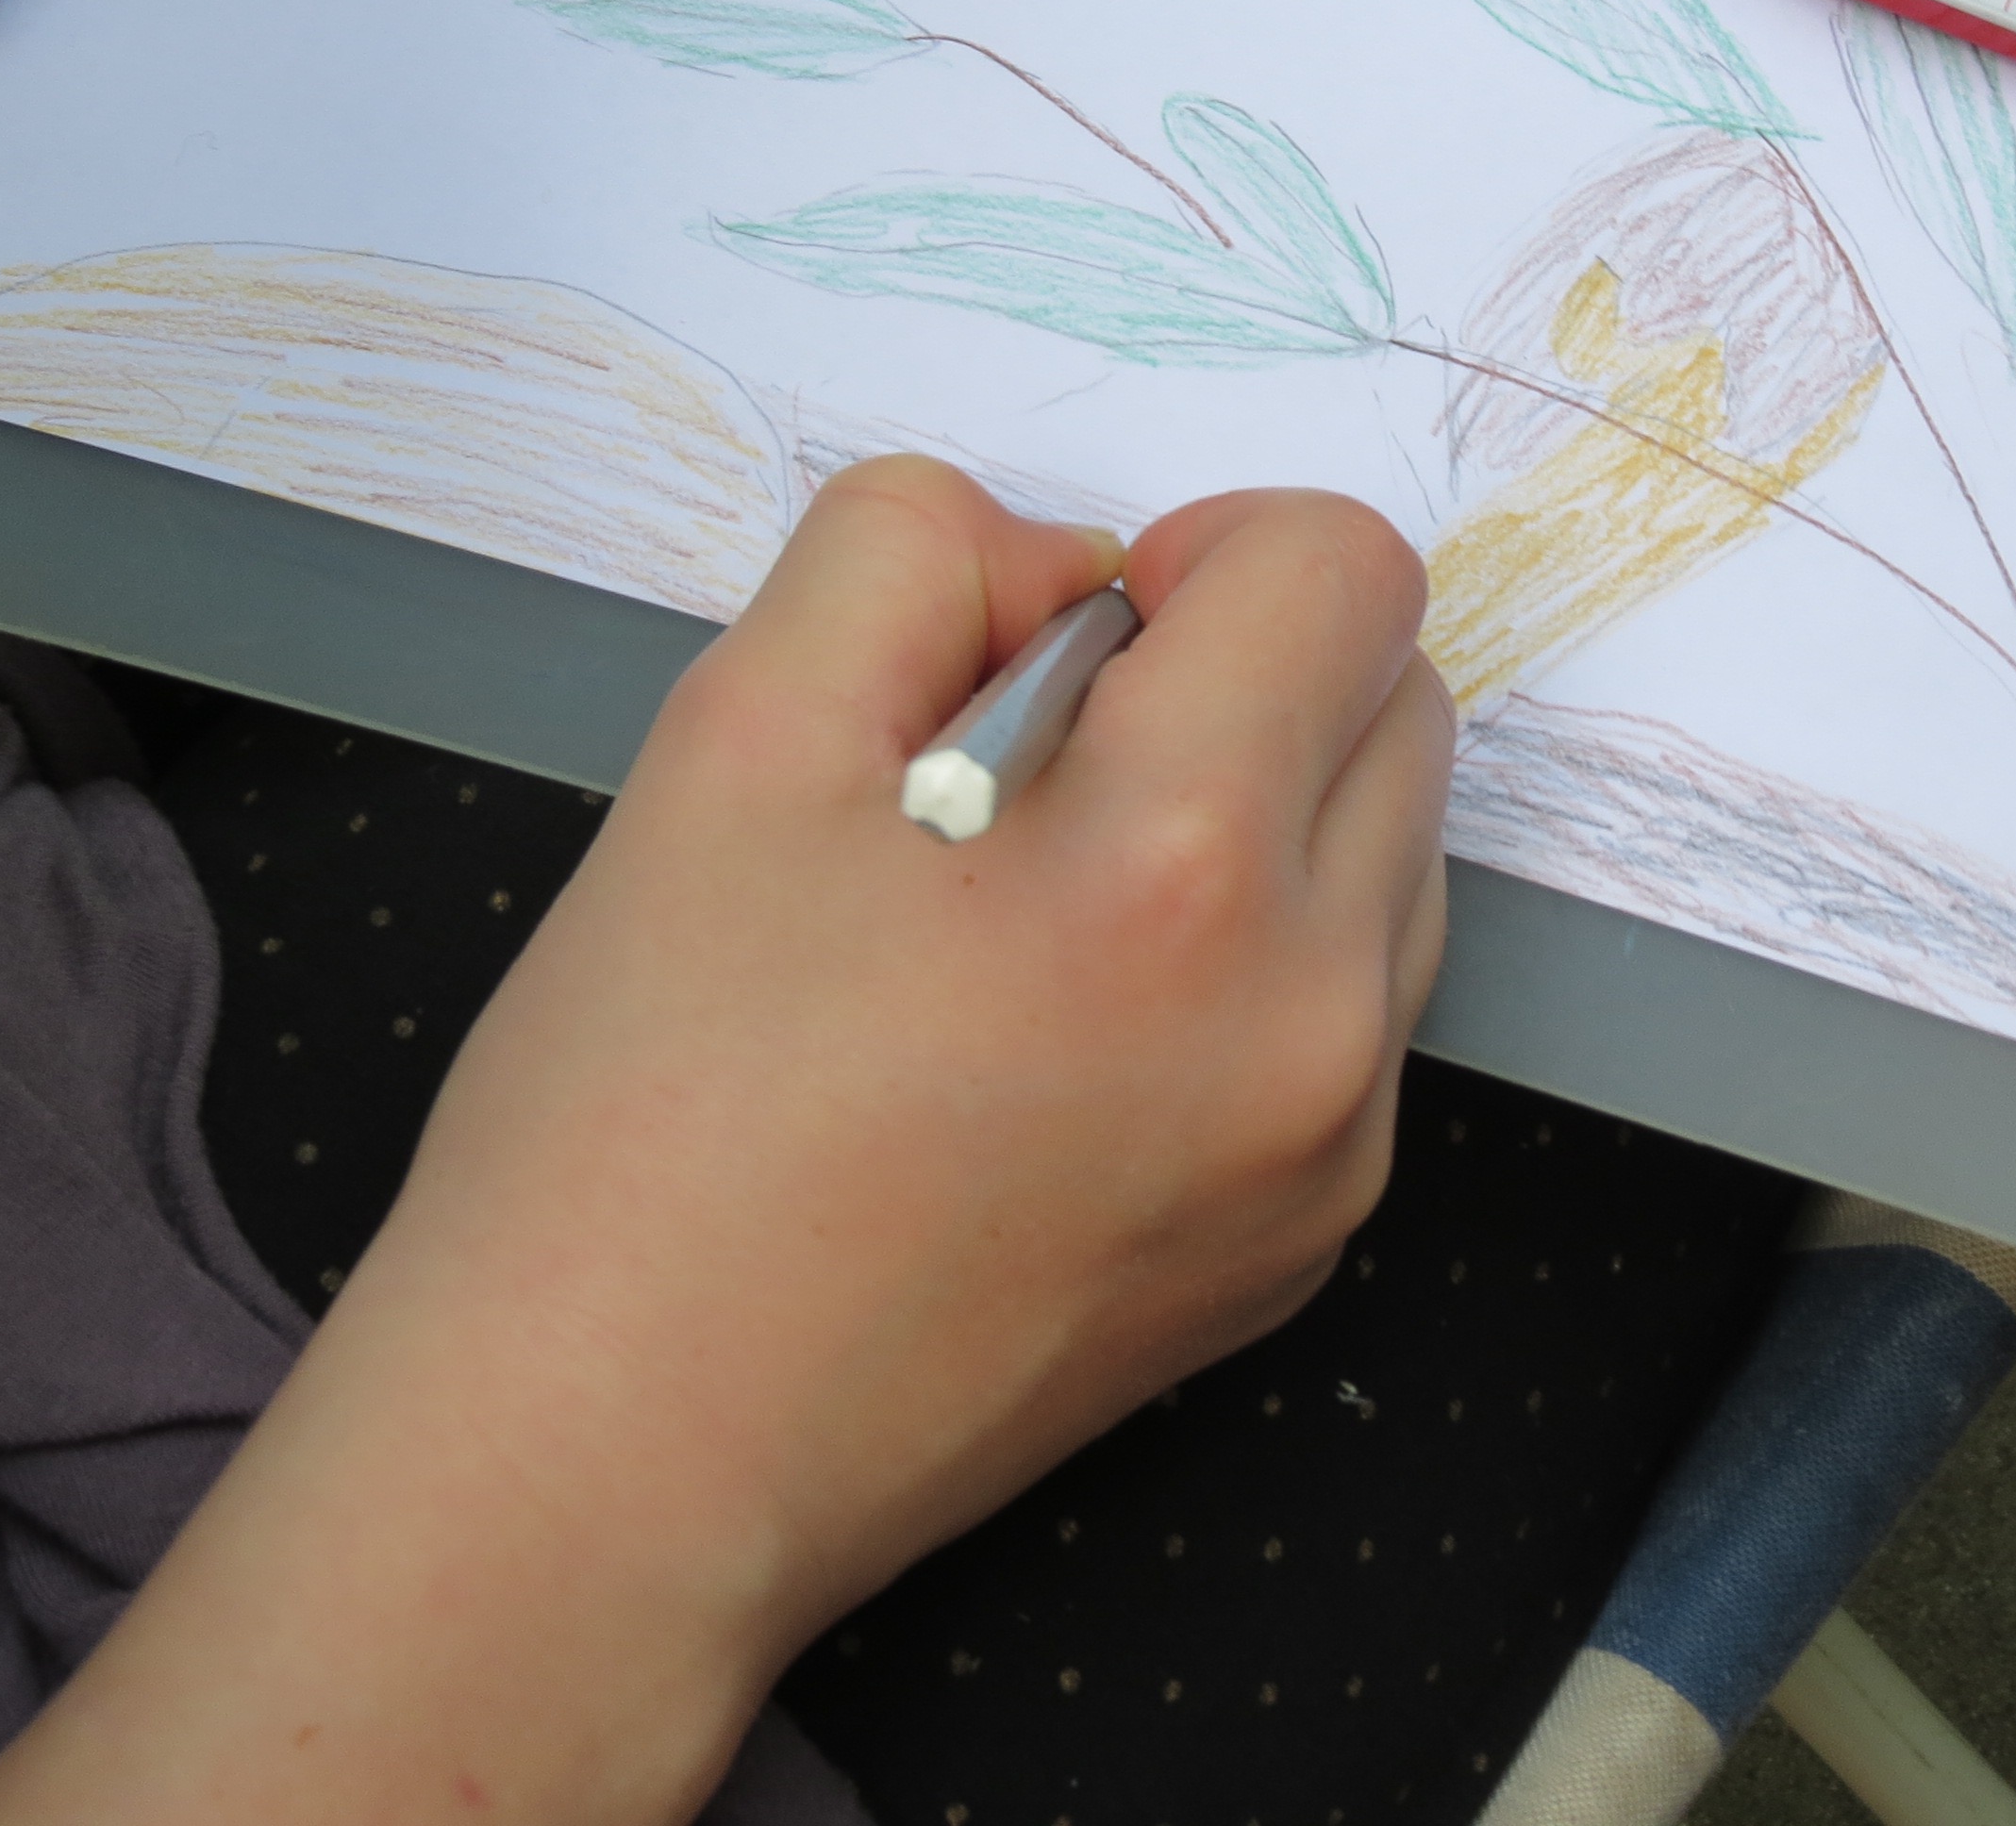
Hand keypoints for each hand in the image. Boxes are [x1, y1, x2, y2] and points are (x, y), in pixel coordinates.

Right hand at [0, 461, 1449, 1822]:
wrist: (615, 1463)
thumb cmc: (644, 1124)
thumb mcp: (732, 738)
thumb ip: (914, 557)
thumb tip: (1060, 567)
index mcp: (1185, 869)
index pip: (1348, 574)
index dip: (1209, 551)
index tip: (1078, 632)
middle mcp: (1310, 1017)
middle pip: (1399, 706)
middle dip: (1240, 676)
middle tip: (1020, 771)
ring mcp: (1327, 1153)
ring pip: (1387, 861)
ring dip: (1259, 818)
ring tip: (1030, 910)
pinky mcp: (1301, 1246)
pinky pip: (1346, 1018)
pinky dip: (1246, 966)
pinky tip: (1054, 1034)